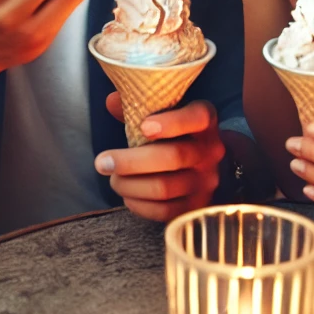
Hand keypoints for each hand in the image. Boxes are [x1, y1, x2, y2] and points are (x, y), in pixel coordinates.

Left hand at [95, 94, 226, 220]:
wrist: (199, 163)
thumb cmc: (173, 132)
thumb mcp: (161, 113)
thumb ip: (138, 105)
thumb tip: (112, 101)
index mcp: (205, 120)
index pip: (197, 117)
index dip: (172, 123)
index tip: (143, 126)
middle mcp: (211, 150)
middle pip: (174, 157)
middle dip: (131, 161)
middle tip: (102, 162)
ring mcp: (207, 181)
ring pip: (165, 188)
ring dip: (130, 185)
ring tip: (113, 179)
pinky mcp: (197, 206)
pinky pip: (166, 212)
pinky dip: (140, 205)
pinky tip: (126, 195)